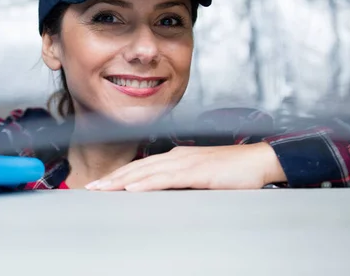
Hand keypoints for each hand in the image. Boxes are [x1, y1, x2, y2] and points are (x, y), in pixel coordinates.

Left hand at [85, 142, 286, 191]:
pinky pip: (165, 178)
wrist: (258, 160)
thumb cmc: (232, 171)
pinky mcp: (195, 171)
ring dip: (121, 180)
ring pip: (145, 172)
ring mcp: (184, 162)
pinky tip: (131, 188)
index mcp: (175, 157)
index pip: (140, 167)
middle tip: (91, 187)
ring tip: (103, 188)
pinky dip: (145, 183)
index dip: (119, 175)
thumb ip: (180, 182)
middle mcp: (175, 156)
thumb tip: (162, 194)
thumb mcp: (200, 177)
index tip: (102, 184)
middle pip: (137, 167)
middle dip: (112, 178)